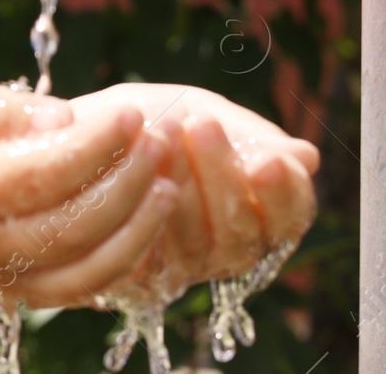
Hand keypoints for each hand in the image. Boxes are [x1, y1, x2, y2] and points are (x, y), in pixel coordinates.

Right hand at [0, 74, 180, 308]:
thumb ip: (1, 106)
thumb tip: (63, 119)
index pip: (38, 174)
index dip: (92, 146)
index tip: (129, 113)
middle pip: (70, 224)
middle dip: (126, 180)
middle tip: (159, 139)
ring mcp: (2, 275)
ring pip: (87, 265)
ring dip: (139, 225)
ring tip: (169, 180)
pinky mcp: (25, 291)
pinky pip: (89, 286)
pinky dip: (129, 256)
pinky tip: (152, 214)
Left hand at [72, 84, 318, 297]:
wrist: (78, 129)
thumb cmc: (151, 122)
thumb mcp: (200, 112)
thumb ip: (250, 136)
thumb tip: (307, 157)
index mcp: (254, 209)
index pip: (289, 218)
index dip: (285, 194)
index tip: (267, 160)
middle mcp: (224, 246)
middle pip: (243, 234)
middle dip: (224, 177)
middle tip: (202, 125)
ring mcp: (181, 262)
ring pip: (200, 246)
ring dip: (182, 187)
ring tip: (163, 137)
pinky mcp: (136, 272)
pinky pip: (151, 254)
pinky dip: (145, 211)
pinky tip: (136, 171)